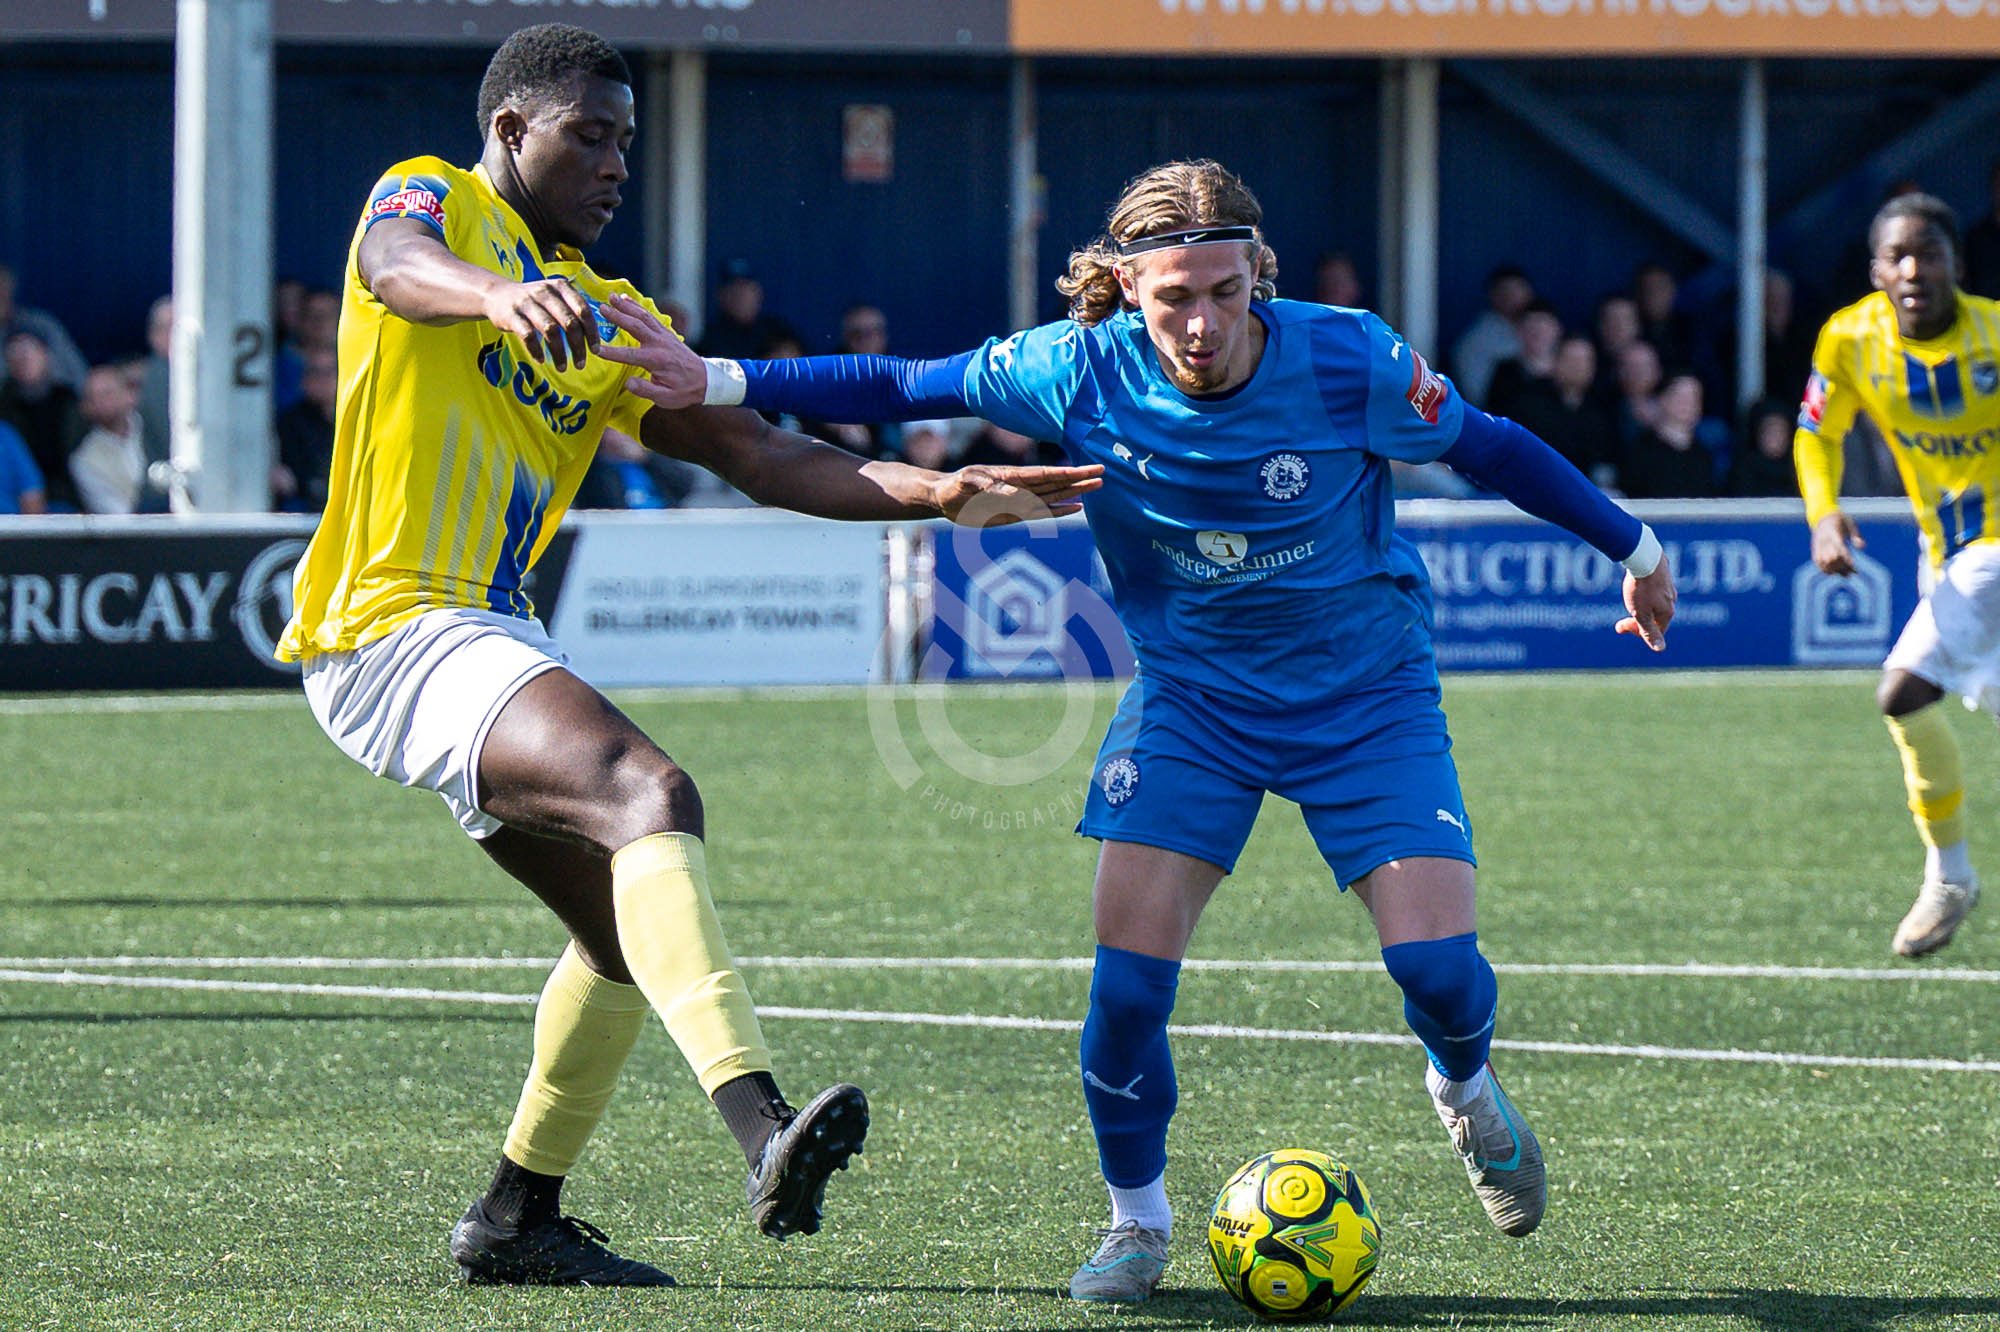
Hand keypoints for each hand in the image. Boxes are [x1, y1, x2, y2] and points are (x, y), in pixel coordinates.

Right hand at [482, 278, 596, 371]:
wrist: (497, 295)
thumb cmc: (535, 302)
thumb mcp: (555, 297)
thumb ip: (574, 310)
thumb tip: (596, 338)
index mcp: (561, 287)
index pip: (583, 310)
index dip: (592, 332)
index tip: (595, 351)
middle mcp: (545, 292)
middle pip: (569, 322)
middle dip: (578, 346)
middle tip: (581, 364)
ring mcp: (527, 303)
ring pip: (550, 331)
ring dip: (559, 353)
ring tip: (563, 368)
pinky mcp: (512, 315)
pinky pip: (528, 336)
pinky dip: (536, 351)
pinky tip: (541, 361)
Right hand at [595, 294, 706, 408]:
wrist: (706, 380)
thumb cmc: (684, 391)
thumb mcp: (666, 398)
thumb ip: (646, 390)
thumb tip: (628, 383)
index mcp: (656, 360)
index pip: (629, 355)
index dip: (611, 353)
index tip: (595, 350)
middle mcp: (659, 344)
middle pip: (635, 326)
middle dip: (618, 317)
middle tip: (601, 308)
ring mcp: (663, 336)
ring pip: (642, 317)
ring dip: (626, 306)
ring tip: (611, 296)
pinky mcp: (666, 333)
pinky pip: (650, 316)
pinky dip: (637, 307)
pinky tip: (626, 300)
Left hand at [928, 463, 1104, 525]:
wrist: (944, 497)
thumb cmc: (954, 485)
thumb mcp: (967, 481)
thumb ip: (989, 486)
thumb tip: (1013, 495)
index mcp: (1014, 476)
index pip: (1048, 474)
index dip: (1070, 471)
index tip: (1089, 468)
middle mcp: (1022, 487)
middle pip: (1057, 483)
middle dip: (1079, 479)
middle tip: (1102, 476)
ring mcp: (1020, 501)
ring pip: (1054, 497)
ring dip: (1074, 493)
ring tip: (1096, 487)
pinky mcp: (1015, 514)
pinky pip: (1042, 513)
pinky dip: (1060, 511)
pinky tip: (1075, 508)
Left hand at [1615, 562, 1675, 651]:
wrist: (1643, 556)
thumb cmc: (1641, 587)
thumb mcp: (1641, 613)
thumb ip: (1649, 631)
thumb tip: (1660, 649)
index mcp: (1668, 612)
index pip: (1656, 632)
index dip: (1637, 633)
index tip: (1620, 626)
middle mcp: (1672, 600)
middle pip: (1655, 618)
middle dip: (1636, 621)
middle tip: (1619, 623)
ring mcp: (1669, 586)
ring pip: (1654, 603)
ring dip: (1639, 607)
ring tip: (1628, 601)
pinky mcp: (1663, 574)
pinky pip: (1654, 590)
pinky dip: (1643, 593)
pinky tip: (1635, 587)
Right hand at [1810, 510, 1863, 575]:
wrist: (1823, 517)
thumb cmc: (1840, 521)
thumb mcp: (1851, 524)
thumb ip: (1856, 536)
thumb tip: (1862, 547)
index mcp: (1833, 532)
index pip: (1839, 547)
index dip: (1846, 557)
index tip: (1853, 566)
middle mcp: (1824, 540)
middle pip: (1831, 557)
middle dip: (1842, 565)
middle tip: (1853, 571)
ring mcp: (1818, 545)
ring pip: (1824, 562)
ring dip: (1834, 569)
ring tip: (1845, 573)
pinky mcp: (1814, 549)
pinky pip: (1817, 562)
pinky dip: (1825, 569)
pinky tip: (1834, 572)